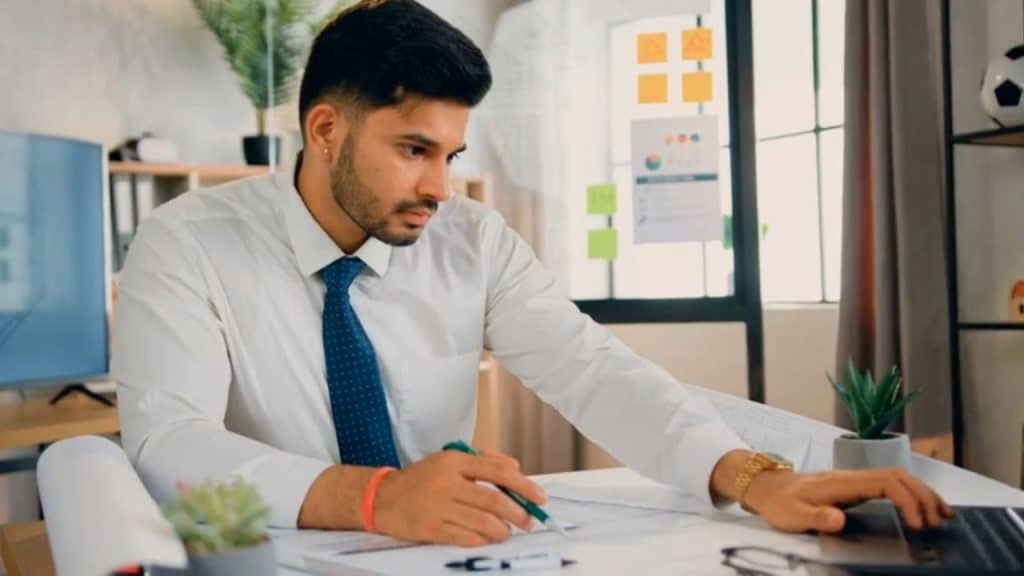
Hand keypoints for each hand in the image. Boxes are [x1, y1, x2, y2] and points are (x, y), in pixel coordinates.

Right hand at [372, 448, 546, 546]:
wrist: (382, 497)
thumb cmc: (422, 478)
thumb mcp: (450, 460)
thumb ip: (484, 460)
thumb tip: (516, 467)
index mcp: (454, 461)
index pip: (497, 472)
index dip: (523, 486)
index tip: (540, 498)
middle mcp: (447, 482)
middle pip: (493, 500)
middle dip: (518, 513)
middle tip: (528, 521)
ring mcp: (438, 506)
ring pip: (482, 522)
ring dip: (502, 530)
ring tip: (508, 532)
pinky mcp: (430, 528)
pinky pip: (465, 537)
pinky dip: (482, 540)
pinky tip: (488, 540)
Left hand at [742, 467, 953, 532]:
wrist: (766, 487)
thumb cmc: (779, 503)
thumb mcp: (792, 515)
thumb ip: (816, 517)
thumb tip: (839, 519)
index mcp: (842, 483)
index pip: (886, 483)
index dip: (906, 501)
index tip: (916, 525)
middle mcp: (853, 477)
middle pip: (899, 476)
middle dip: (923, 496)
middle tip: (939, 523)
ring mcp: (856, 480)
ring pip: (898, 478)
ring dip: (922, 493)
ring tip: (944, 515)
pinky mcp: (856, 487)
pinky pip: (891, 486)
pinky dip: (912, 494)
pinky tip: (923, 509)